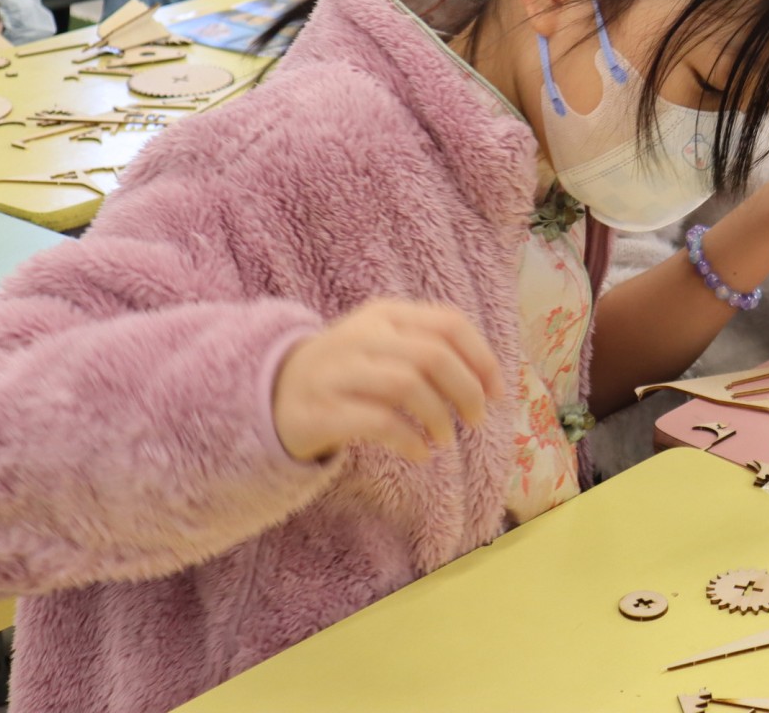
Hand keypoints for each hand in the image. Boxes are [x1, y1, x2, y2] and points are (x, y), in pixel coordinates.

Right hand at [271, 300, 505, 463]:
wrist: (270, 393)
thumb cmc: (347, 372)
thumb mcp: (385, 345)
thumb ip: (431, 349)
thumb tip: (490, 380)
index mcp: (385, 314)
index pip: (449, 324)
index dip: (482, 358)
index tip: (498, 393)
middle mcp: (362, 336)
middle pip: (432, 355)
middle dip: (466, 391)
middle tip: (476, 420)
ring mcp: (337, 372)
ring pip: (406, 384)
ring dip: (438, 417)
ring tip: (444, 439)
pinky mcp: (319, 411)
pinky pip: (377, 421)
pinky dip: (409, 439)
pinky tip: (420, 453)